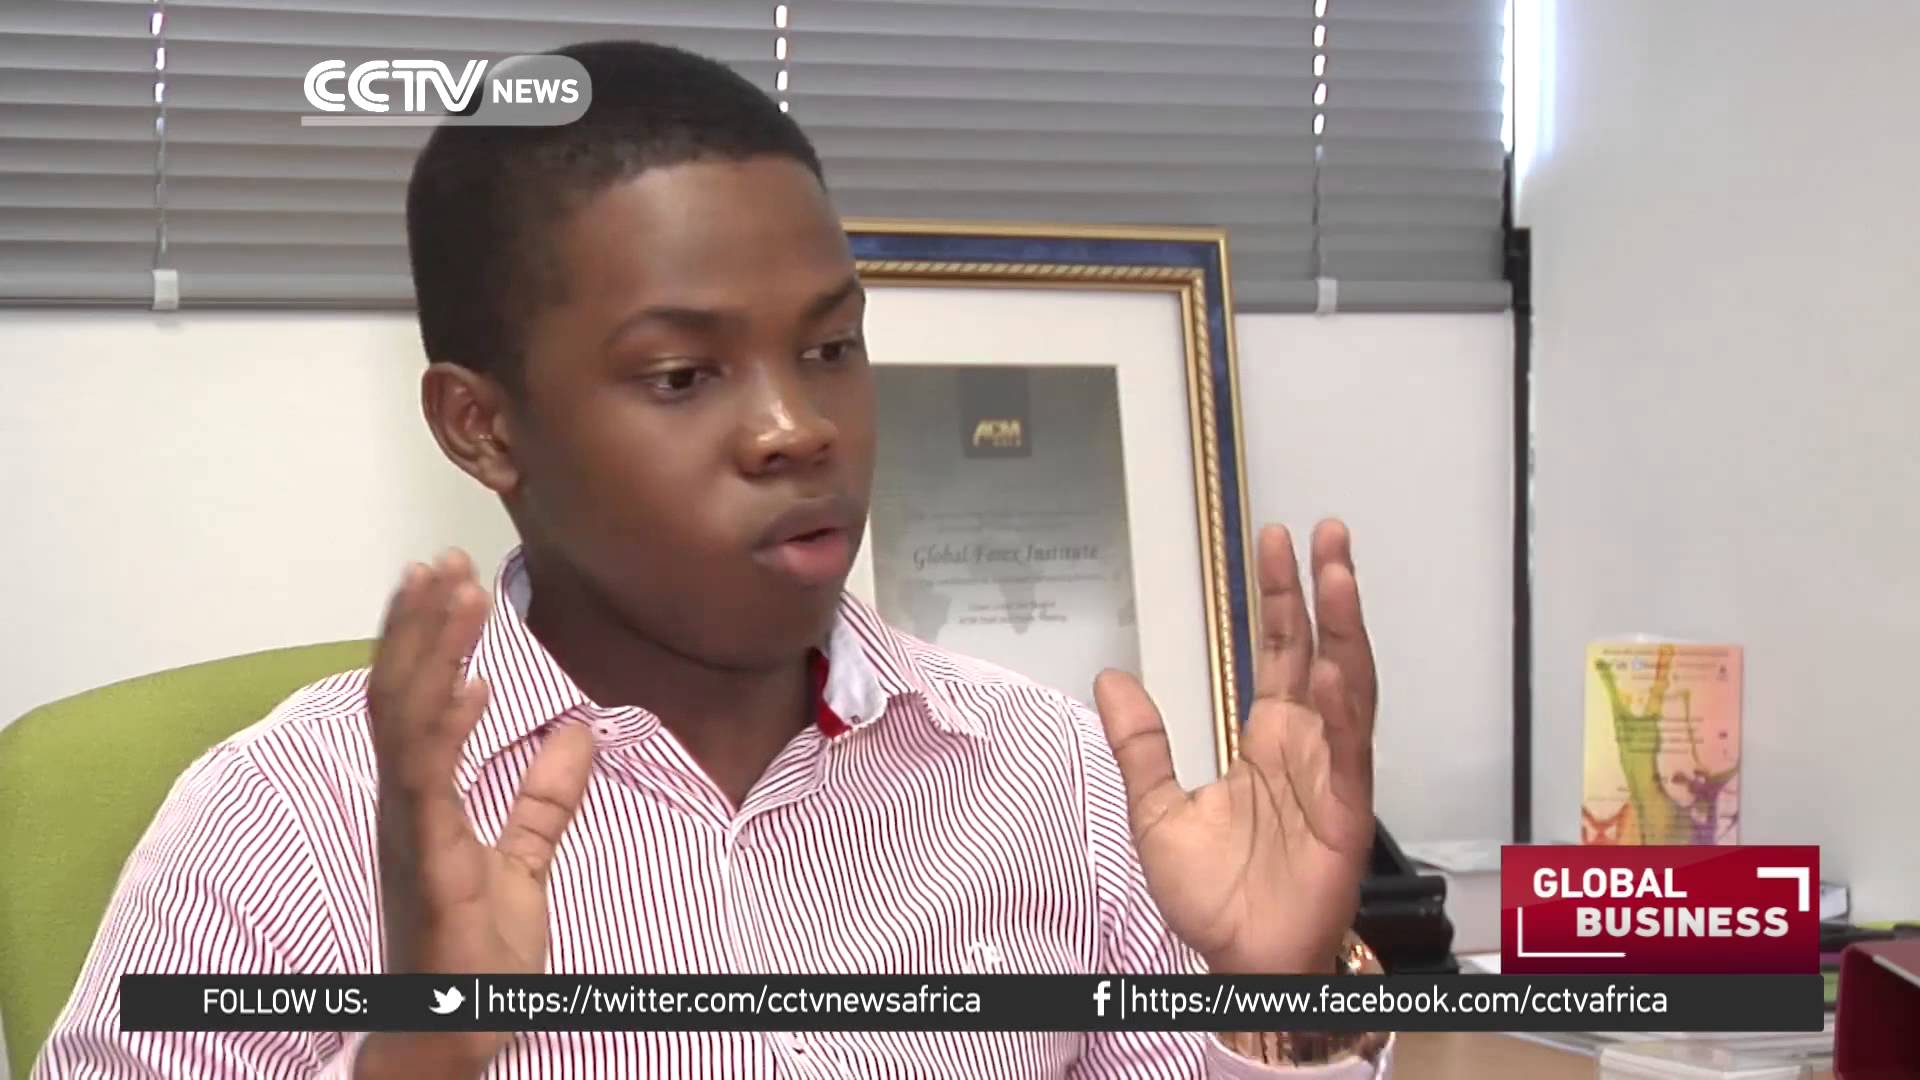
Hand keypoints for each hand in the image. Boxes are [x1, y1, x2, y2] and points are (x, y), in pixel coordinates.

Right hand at [358, 551, 595, 1076]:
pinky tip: (469, 685)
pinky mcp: (426, 859)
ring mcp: (410, 827)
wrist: (457, 1028)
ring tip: (450, 590)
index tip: (455, 581)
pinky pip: (426, 780)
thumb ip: (543, 799)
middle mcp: (404, 802)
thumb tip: (573, 732)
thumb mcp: (523, 862)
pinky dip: (444, 727)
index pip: (419, 699)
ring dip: (427, 651)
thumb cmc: (474, 956)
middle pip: (401, 692)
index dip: (431, 639)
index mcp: (423, 797)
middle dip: (421, 623)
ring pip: (404, 719)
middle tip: (445, 559)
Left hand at [1094, 521, 1376, 974]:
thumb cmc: (1213, 897)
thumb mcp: (1155, 808)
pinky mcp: (1345, 813)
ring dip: (1346, 631)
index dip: (1281, 598)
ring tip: (1339, 575)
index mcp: (1268, 740)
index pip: (1281, 651)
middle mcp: (1307, 747)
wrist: (1238, 961)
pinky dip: (1344, 711)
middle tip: (1325, 533)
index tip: (1276, 544)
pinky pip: (1349, 754)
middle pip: (1322, 651)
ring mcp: (1331, 775)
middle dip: (1324, 591)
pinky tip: (1336, 669)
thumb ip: (1139, 743)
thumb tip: (1111, 678)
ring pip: (1349, 688)